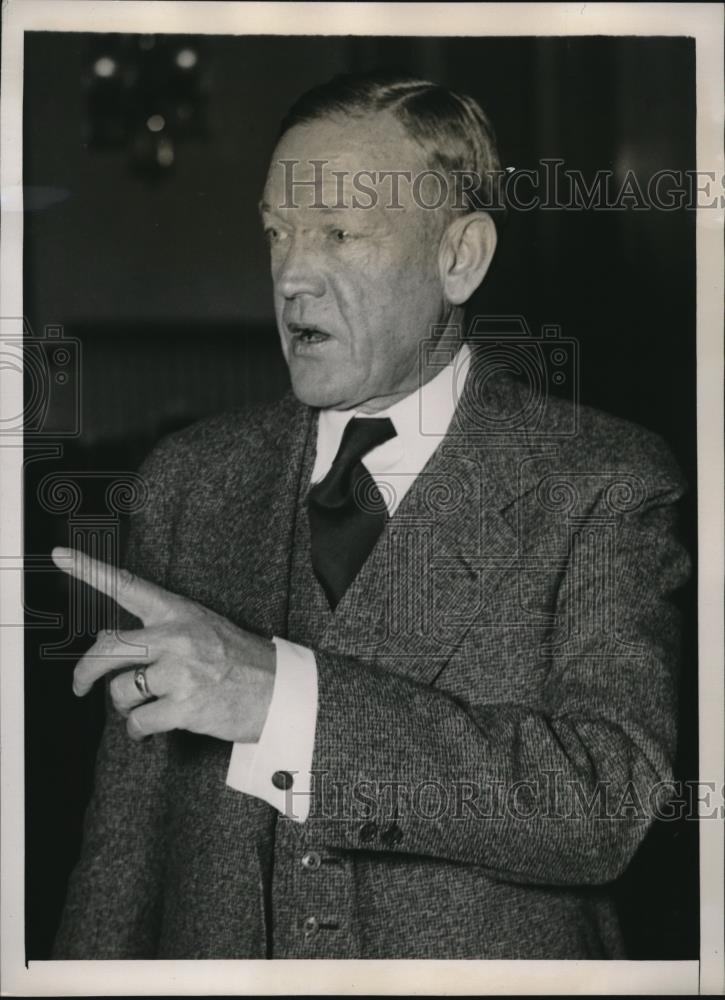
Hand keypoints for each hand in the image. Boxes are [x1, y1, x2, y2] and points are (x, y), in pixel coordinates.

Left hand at [51, 547, 275, 742]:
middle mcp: (175, 637)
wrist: (278, 691)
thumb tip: (104, 641)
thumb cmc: (238, 660)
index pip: (127, 586)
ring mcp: (179, 672)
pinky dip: (139, 730)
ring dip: (126, 707)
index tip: (60, 555)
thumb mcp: (199, 629)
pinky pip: (138, 722)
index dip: (90, 569)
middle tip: (80, 686)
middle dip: (84, 672)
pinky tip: (154, 727)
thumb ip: (154, 632)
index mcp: (178, 612)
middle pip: (106, 650)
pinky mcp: (183, 706)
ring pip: (120, 693)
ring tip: (148, 706)